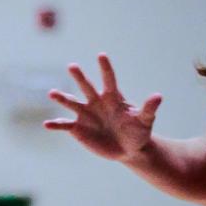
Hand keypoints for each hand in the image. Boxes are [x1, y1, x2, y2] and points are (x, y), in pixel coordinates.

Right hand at [45, 54, 161, 160]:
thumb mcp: (145, 121)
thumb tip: (158, 96)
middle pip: (87, 87)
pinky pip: (64, 124)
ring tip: (52, 93)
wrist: (128, 149)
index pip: (109, 79)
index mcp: (112, 97)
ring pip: (71, 102)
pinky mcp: (77, 128)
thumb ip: (149, 109)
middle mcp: (96, 102)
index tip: (101, 55)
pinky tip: (47, 125)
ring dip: (61, 98)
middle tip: (72, 66)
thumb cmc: (138, 132)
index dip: (105, 68)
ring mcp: (85, 114)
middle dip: (80, 77)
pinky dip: (56, 124)